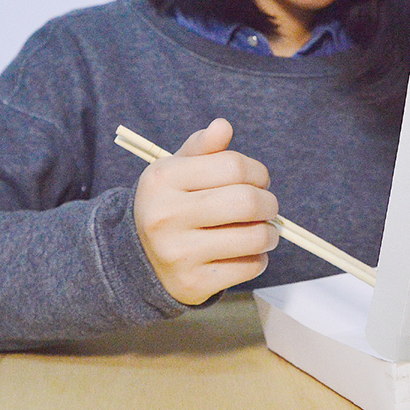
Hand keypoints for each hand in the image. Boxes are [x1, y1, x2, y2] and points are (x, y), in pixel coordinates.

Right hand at [133, 118, 278, 305]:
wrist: (139, 261)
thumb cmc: (170, 205)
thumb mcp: (175, 171)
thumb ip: (201, 147)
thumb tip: (223, 126)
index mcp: (162, 180)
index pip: (232, 165)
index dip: (257, 171)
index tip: (258, 179)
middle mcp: (166, 216)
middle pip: (246, 201)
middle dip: (269, 202)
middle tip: (267, 206)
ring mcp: (178, 252)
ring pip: (253, 237)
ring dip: (269, 233)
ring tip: (263, 230)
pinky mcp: (193, 283)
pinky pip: (249, 266)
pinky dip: (258, 258)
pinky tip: (246, 252)